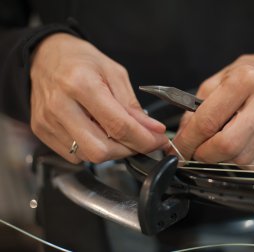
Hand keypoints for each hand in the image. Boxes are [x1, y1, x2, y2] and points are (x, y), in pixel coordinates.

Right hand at [30, 33, 167, 162]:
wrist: (44, 56)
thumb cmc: (81, 60)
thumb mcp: (114, 73)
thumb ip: (133, 105)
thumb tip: (152, 130)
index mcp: (81, 84)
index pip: (118, 126)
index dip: (144, 139)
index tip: (158, 141)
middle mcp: (61, 106)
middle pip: (101, 150)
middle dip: (127, 150)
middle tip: (139, 139)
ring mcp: (48, 121)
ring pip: (88, 156)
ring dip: (111, 151)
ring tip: (116, 132)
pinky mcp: (42, 131)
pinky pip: (75, 155)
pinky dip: (92, 148)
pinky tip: (96, 132)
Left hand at [172, 48, 253, 165]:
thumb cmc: (253, 74)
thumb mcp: (221, 78)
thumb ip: (197, 106)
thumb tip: (183, 136)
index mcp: (244, 81)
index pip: (208, 121)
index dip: (187, 141)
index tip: (177, 150)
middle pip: (227, 145)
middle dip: (205, 154)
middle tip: (197, 151)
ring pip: (241, 159)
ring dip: (223, 158)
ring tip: (220, 142)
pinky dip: (241, 160)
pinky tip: (241, 144)